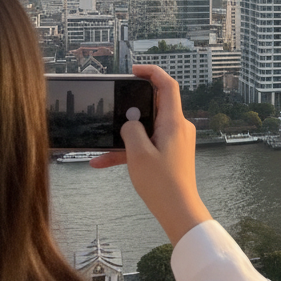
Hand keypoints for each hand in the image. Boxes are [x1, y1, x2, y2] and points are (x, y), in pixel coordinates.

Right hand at [90, 65, 210, 245]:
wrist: (178, 210)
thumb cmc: (162, 184)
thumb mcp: (138, 154)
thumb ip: (131, 131)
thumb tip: (130, 123)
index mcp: (174, 122)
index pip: (168, 86)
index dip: (153, 73)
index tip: (135, 71)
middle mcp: (178, 127)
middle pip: (156, 105)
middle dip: (133, 105)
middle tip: (115, 106)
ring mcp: (175, 140)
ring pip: (147, 128)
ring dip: (125, 134)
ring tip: (103, 144)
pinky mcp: (171, 152)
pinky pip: (148, 143)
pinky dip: (129, 150)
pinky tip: (102, 162)